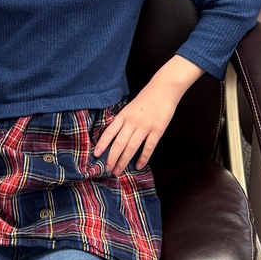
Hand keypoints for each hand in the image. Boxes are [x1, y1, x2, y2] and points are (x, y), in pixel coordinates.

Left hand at [93, 56, 202, 175]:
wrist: (164, 88)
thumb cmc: (147, 98)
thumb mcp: (130, 107)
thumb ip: (124, 120)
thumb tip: (114, 136)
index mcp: (124, 115)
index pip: (110, 132)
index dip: (102, 144)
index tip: (96, 155)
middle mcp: (132, 121)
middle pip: (119, 143)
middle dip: (112, 158)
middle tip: (108, 169)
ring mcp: (145, 126)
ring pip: (131, 147)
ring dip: (124, 161)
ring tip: (118, 171)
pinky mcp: (157, 130)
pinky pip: (148, 147)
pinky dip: (143, 158)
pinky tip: (139, 166)